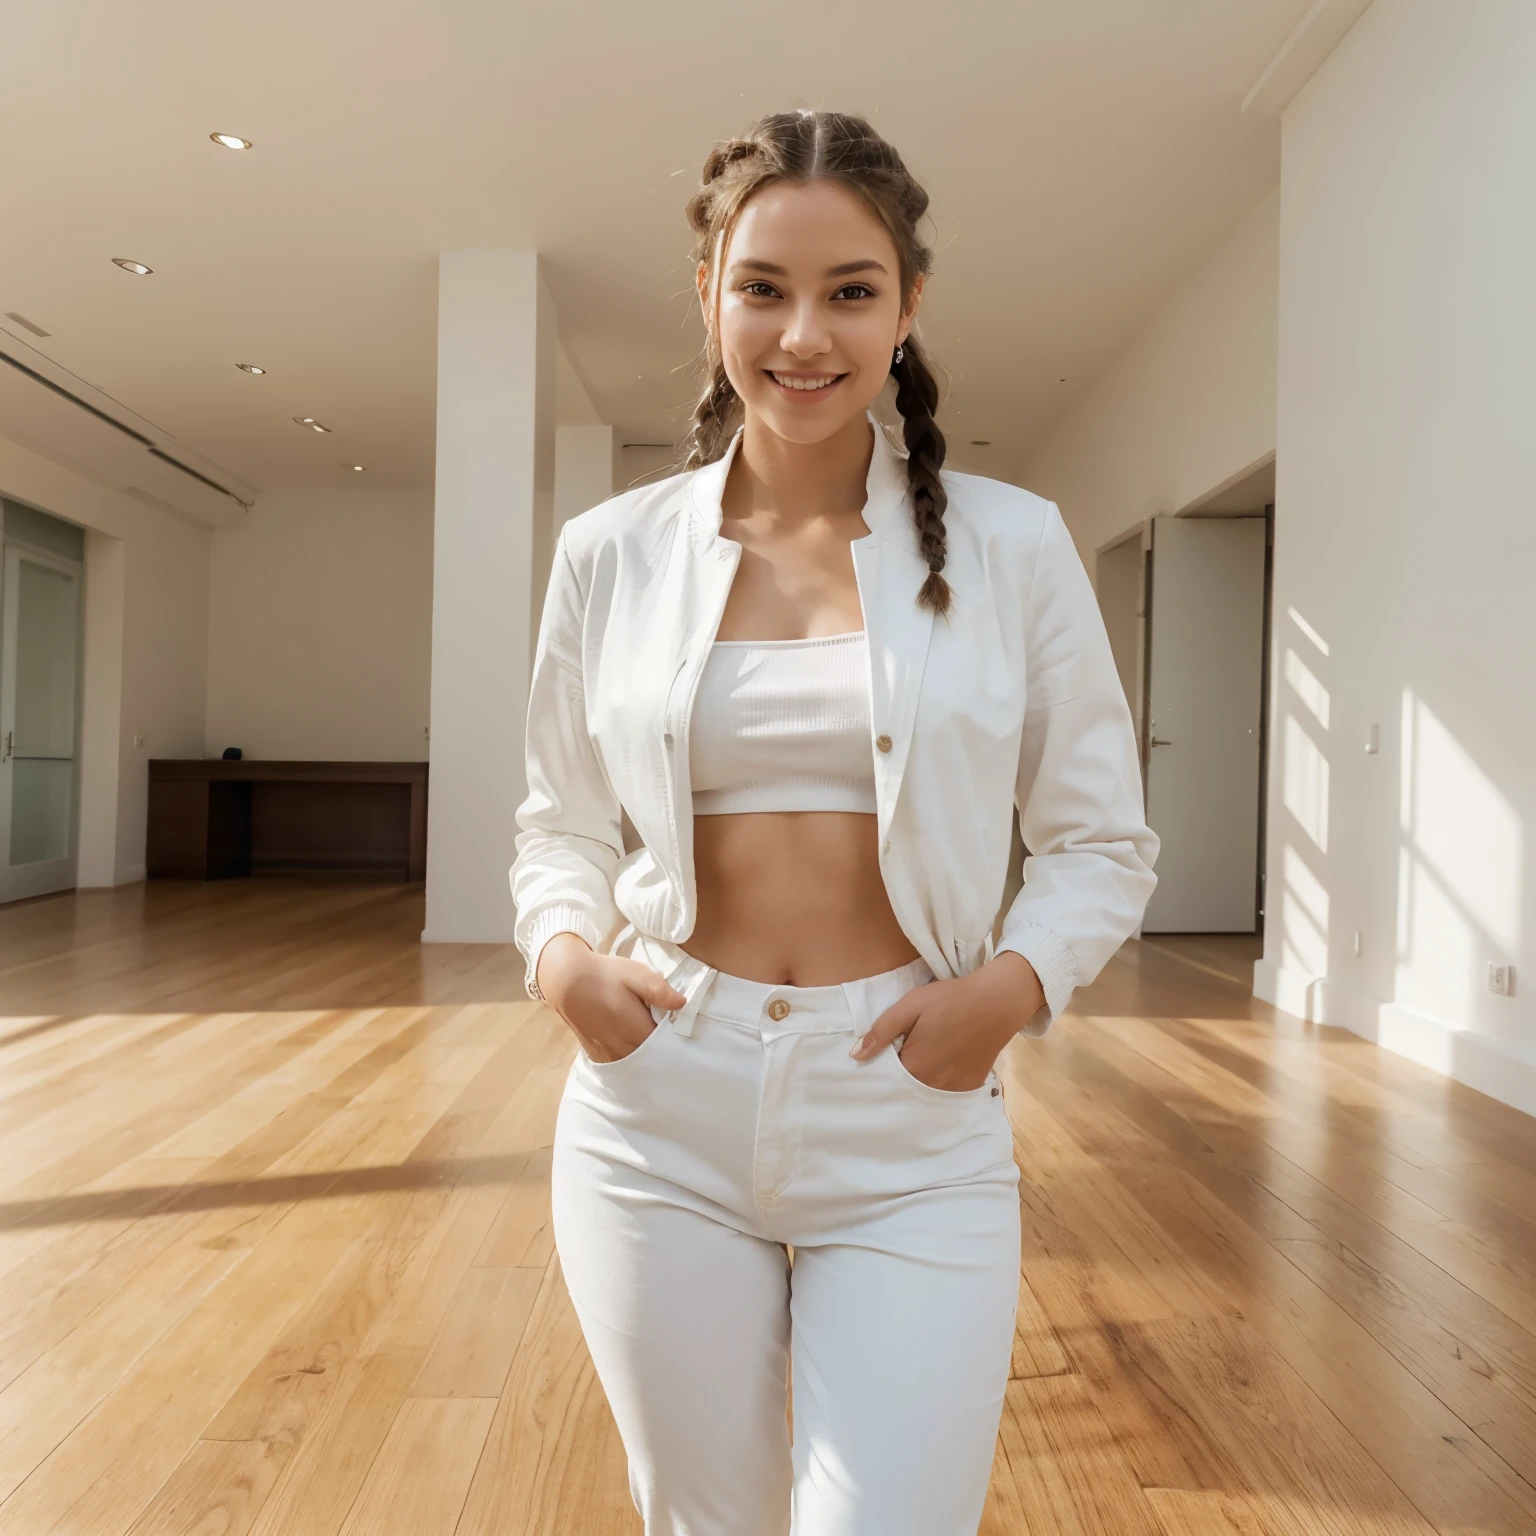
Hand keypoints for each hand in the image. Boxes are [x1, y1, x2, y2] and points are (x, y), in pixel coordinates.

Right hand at [535, 934, 687, 1064]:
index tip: (679, 1023)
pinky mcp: (599, 1056)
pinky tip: (631, 1037)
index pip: (669, 1046)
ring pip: (639, 1061)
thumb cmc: (605, 975)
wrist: (566, 981)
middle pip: (655, 1057)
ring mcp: (610, 1056)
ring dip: (647, 1051)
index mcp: (637, 1033)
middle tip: (665, 1024)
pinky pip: (623, 1062)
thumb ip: (660, 991)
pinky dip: (631, 1055)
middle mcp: (625, 1051)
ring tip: (646, 1028)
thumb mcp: (636, 974)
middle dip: (664, 1045)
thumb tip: (682, 1004)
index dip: (677, 1036)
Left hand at [848, 952, 1044, 1090]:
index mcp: (915, 1066)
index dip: (881, 1066)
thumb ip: (882, 1031)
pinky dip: (939, 1080)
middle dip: (899, 1075)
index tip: (882, 1054)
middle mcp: (933, 1085)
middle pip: (906, 1087)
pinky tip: (942, 1062)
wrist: (997, 1002)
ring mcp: (954, 1087)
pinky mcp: (970, 1085)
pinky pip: (946, 1090)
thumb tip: (856, 1056)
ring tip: (923, 1056)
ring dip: (919, 1078)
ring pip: (926, 1090)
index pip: (886, 1078)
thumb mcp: (911, 1006)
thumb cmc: (950, 1000)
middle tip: (904, 1051)